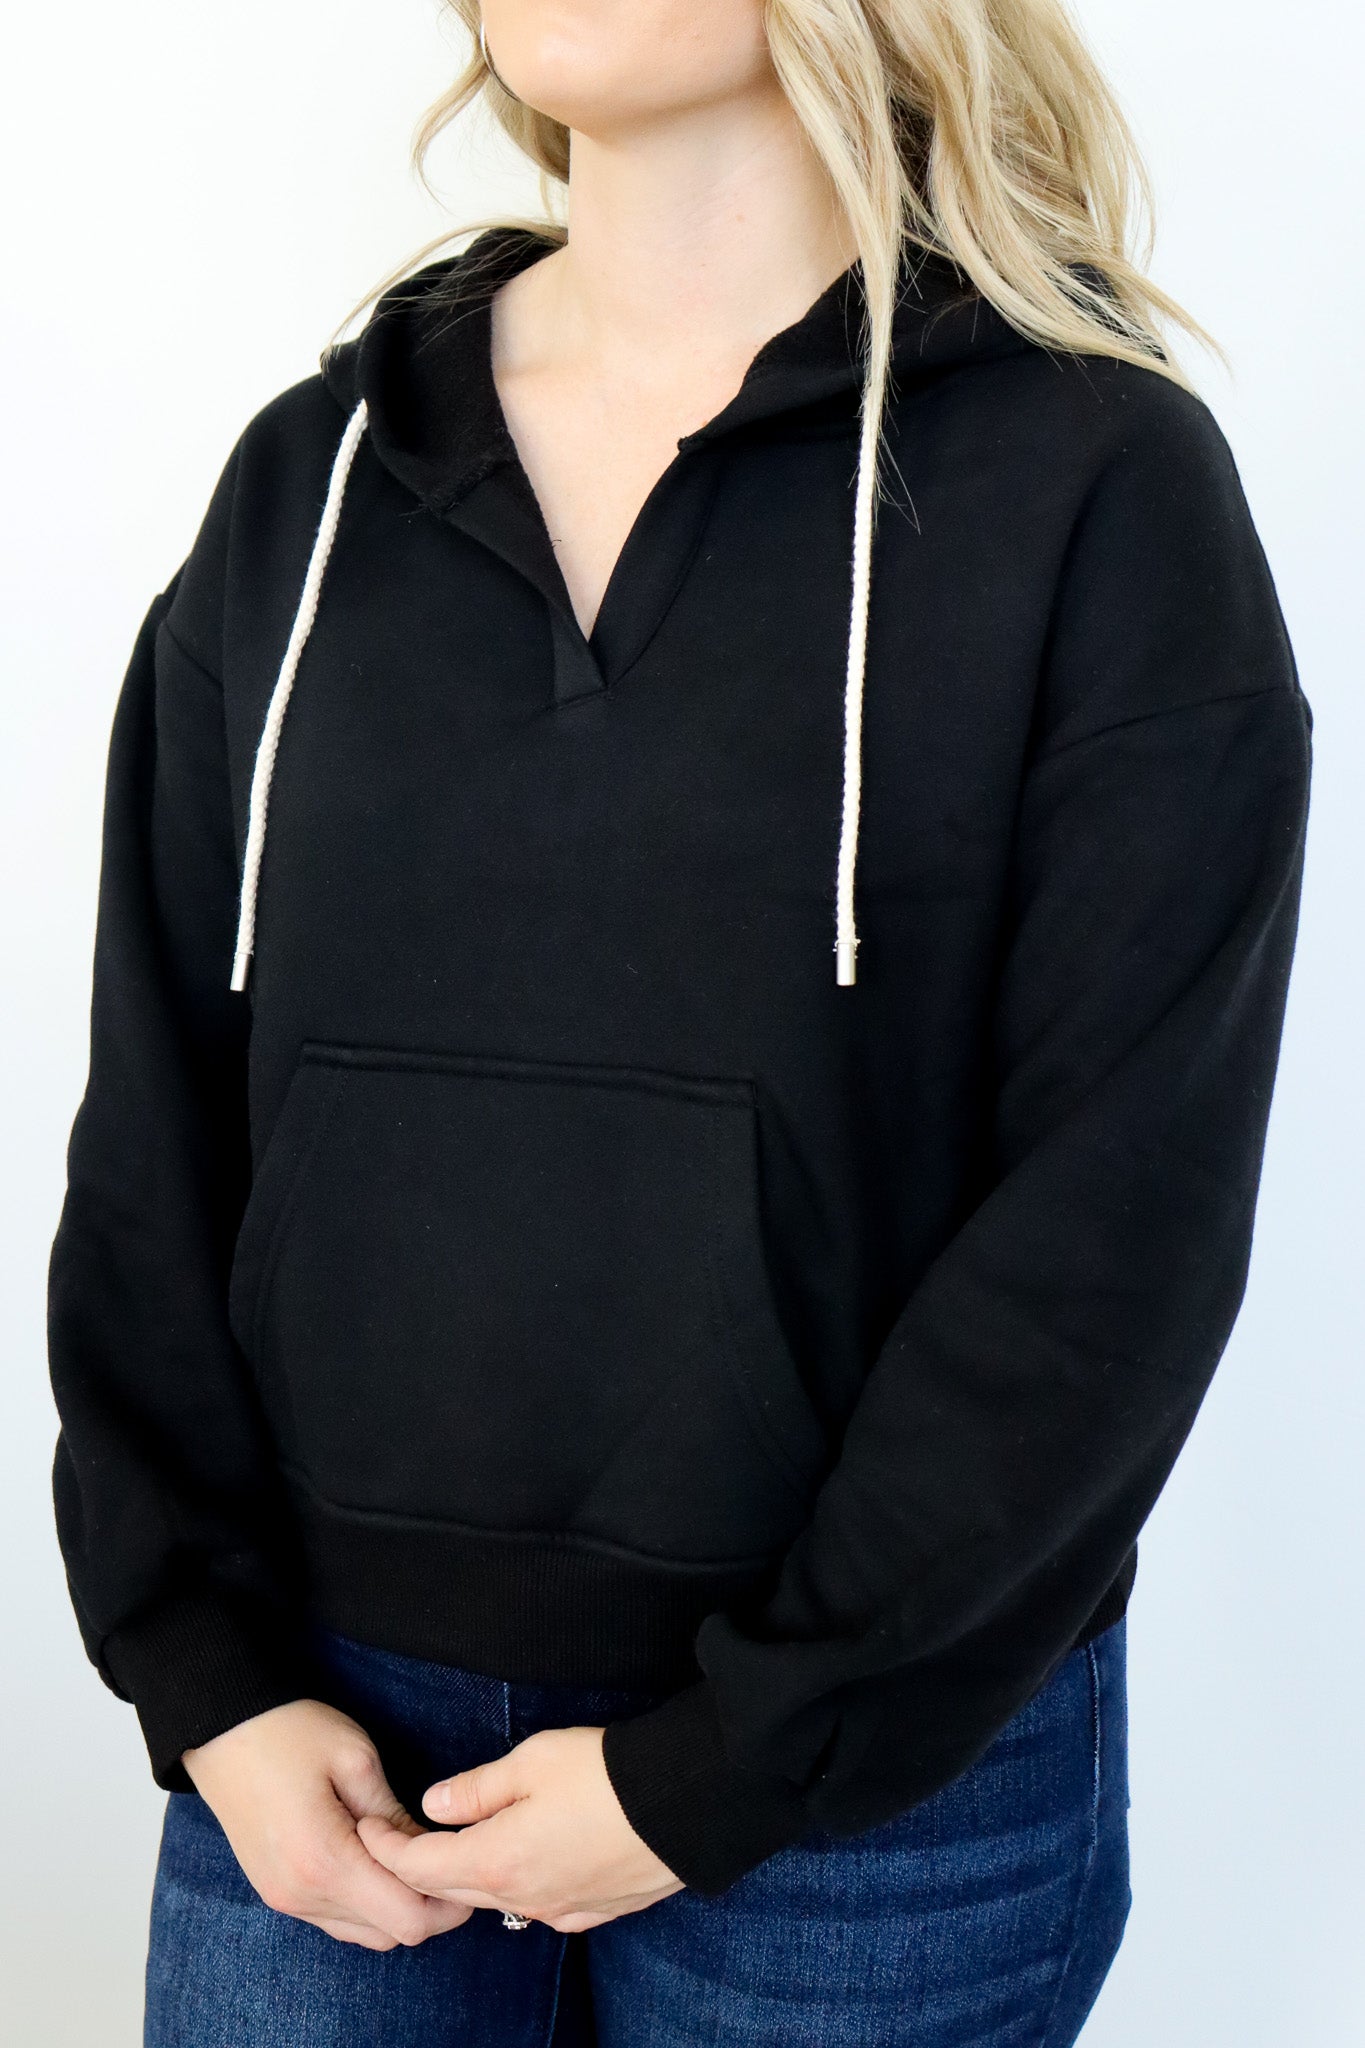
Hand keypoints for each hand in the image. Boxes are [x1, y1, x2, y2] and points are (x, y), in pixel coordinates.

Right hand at [181, 1699, 473, 1948]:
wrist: (219, 1728)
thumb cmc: (288, 1732)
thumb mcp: (355, 1759)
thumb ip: (395, 1815)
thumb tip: (429, 1852)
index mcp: (324, 1862)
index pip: (407, 1920)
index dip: (448, 1900)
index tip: (464, 1862)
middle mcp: (302, 1895)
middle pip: (389, 1935)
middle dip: (429, 1905)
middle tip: (447, 1858)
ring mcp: (285, 1899)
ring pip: (363, 1933)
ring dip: (396, 1907)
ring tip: (414, 1856)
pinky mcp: (276, 1891)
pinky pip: (336, 1919)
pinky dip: (367, 1904)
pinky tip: (378, 1861)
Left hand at [357, 1724, 684, 1930]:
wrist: (685, 1802)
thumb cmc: (605, 1773)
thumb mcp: (531, 1761)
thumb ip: (476, 1787)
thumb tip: (434, 1804)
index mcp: (496, 1861)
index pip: (420, 1866)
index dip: (386, 1848)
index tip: (367, 1829)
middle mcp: (523, 1898)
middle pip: (453, 1892)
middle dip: (421, 1868)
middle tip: (402, 1837)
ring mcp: (560, 1909)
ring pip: (497, 1901)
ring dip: (471, 1877)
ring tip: (461, 1843)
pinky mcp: (595, 1911)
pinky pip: (540, 1906)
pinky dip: (518, 1887)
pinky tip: (526, 1861)